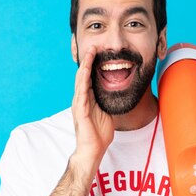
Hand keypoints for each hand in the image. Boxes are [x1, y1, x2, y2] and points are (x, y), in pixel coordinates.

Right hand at [71, 46, 113, 165]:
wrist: (93, 149)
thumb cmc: (99, 133)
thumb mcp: (107, 112)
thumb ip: (108, 101)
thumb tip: (116, 91)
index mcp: (88, 99)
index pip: (89, 78)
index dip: (92, 64)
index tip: (98, 51)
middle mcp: (81, 99)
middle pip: (83, 75)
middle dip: (87, 60)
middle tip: (92, 45)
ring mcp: (79, 104)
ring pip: (81, 80)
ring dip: (84, 66)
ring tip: (89, 52)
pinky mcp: (80, 110)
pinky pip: (81, 92)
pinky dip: (83, 80)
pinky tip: (85, 70)